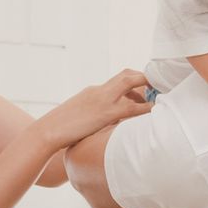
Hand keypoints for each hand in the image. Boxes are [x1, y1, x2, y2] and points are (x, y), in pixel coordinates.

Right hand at [36, 69, 152, 150]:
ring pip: (131, 82)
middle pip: (126, 74)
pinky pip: (132, 107)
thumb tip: (103, 128)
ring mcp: (102, 99)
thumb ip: (93, 118)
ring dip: (148, 87)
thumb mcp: (79, 119)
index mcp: (93, 92)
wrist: (45, 132)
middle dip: (144, 79)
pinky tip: (157, 112)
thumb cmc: (60, 131)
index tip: (146, 88)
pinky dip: (147, 107)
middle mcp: (99, 91)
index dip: (134, 80)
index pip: (117, 80)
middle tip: (158, 90)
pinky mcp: (105, 112)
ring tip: (162, 96)